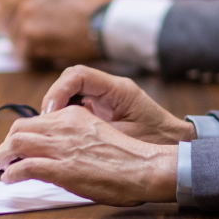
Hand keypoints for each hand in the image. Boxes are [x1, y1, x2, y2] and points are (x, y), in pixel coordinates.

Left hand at [0, 0, 112, 62]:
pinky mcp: (32, 40)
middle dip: (10, 18)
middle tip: (31, 26)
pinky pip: (20, 51)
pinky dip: (31, 53)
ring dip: (22, 37)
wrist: (110, 25)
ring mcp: (28, 19)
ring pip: (9, 32)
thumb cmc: (96, 0)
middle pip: (1, 11)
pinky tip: (48, 48)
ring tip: (47, 36)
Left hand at [0, 106, 178, 204]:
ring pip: (17, 144)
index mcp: (76, 115)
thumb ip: (79, 135)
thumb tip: (65, 148)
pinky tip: (8, 179)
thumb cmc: (130, 156)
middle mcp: (65, 126)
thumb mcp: (101, 133)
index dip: (23, 132)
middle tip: (0, 155)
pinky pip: (24, 168)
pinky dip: (11, 174)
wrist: (144, 167)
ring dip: (1, 156)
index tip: (19, 144)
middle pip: (21, 128)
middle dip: (6, 142)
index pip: (38, 119)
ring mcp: (62, 147)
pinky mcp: (60, 169)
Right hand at [41, 64, 195, 144]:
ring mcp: (105, 97)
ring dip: (56, 109)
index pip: (78, 75)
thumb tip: (64, 132)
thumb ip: (97, 131)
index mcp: (118, 89)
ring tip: (48, 130)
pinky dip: (64, 116)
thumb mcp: (126, 138)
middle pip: (69, 81)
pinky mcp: (101, 108)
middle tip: (43, 124)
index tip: (49, 114)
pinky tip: (60, 133)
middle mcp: (109, 88)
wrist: (175, 143)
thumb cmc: (156, 141)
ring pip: (70, 92)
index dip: (58, 92)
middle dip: (52, 100)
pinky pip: (76, 104)